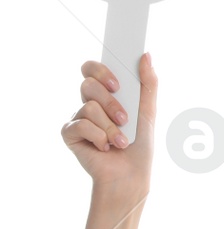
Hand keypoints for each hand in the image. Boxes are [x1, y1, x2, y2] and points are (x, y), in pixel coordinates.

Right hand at [61, 54, 155, 206]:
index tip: (118, 83)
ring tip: (121, 140)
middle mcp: (89, 103)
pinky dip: (98, 137)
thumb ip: (148, 82)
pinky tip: (105, 147)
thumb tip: (146, 55)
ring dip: (110, 126)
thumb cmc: (140, 143)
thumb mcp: (149, 109)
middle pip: (88, 84)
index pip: (92, 69)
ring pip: (88, 107)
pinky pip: (80, 124)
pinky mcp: (70, 134)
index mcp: (106, 93)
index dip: (100, 70)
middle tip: (124, 117)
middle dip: (110, 102)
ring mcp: (78, 118)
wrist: (130, 173)